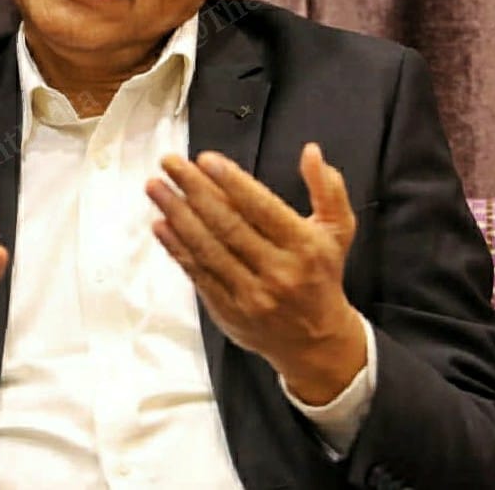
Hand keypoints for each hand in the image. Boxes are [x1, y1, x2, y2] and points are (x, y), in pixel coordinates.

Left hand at [145, 143, 364, 404]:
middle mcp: (278, 271)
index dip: (232, 182)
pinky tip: (161, 224)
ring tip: (156, 188)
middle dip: (195, 190)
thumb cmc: (322, 275)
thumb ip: (328, 190)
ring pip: (208, 249)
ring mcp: (251, 294)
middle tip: (170, 163)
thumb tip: (311, 152)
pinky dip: (177, 248)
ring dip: (177, 214)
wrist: (316, 342)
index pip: (262, 208)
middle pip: (228, 225)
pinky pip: (198, 274)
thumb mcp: (338, 231)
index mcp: (305, 247)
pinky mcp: (228, 312)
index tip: (205, 159)